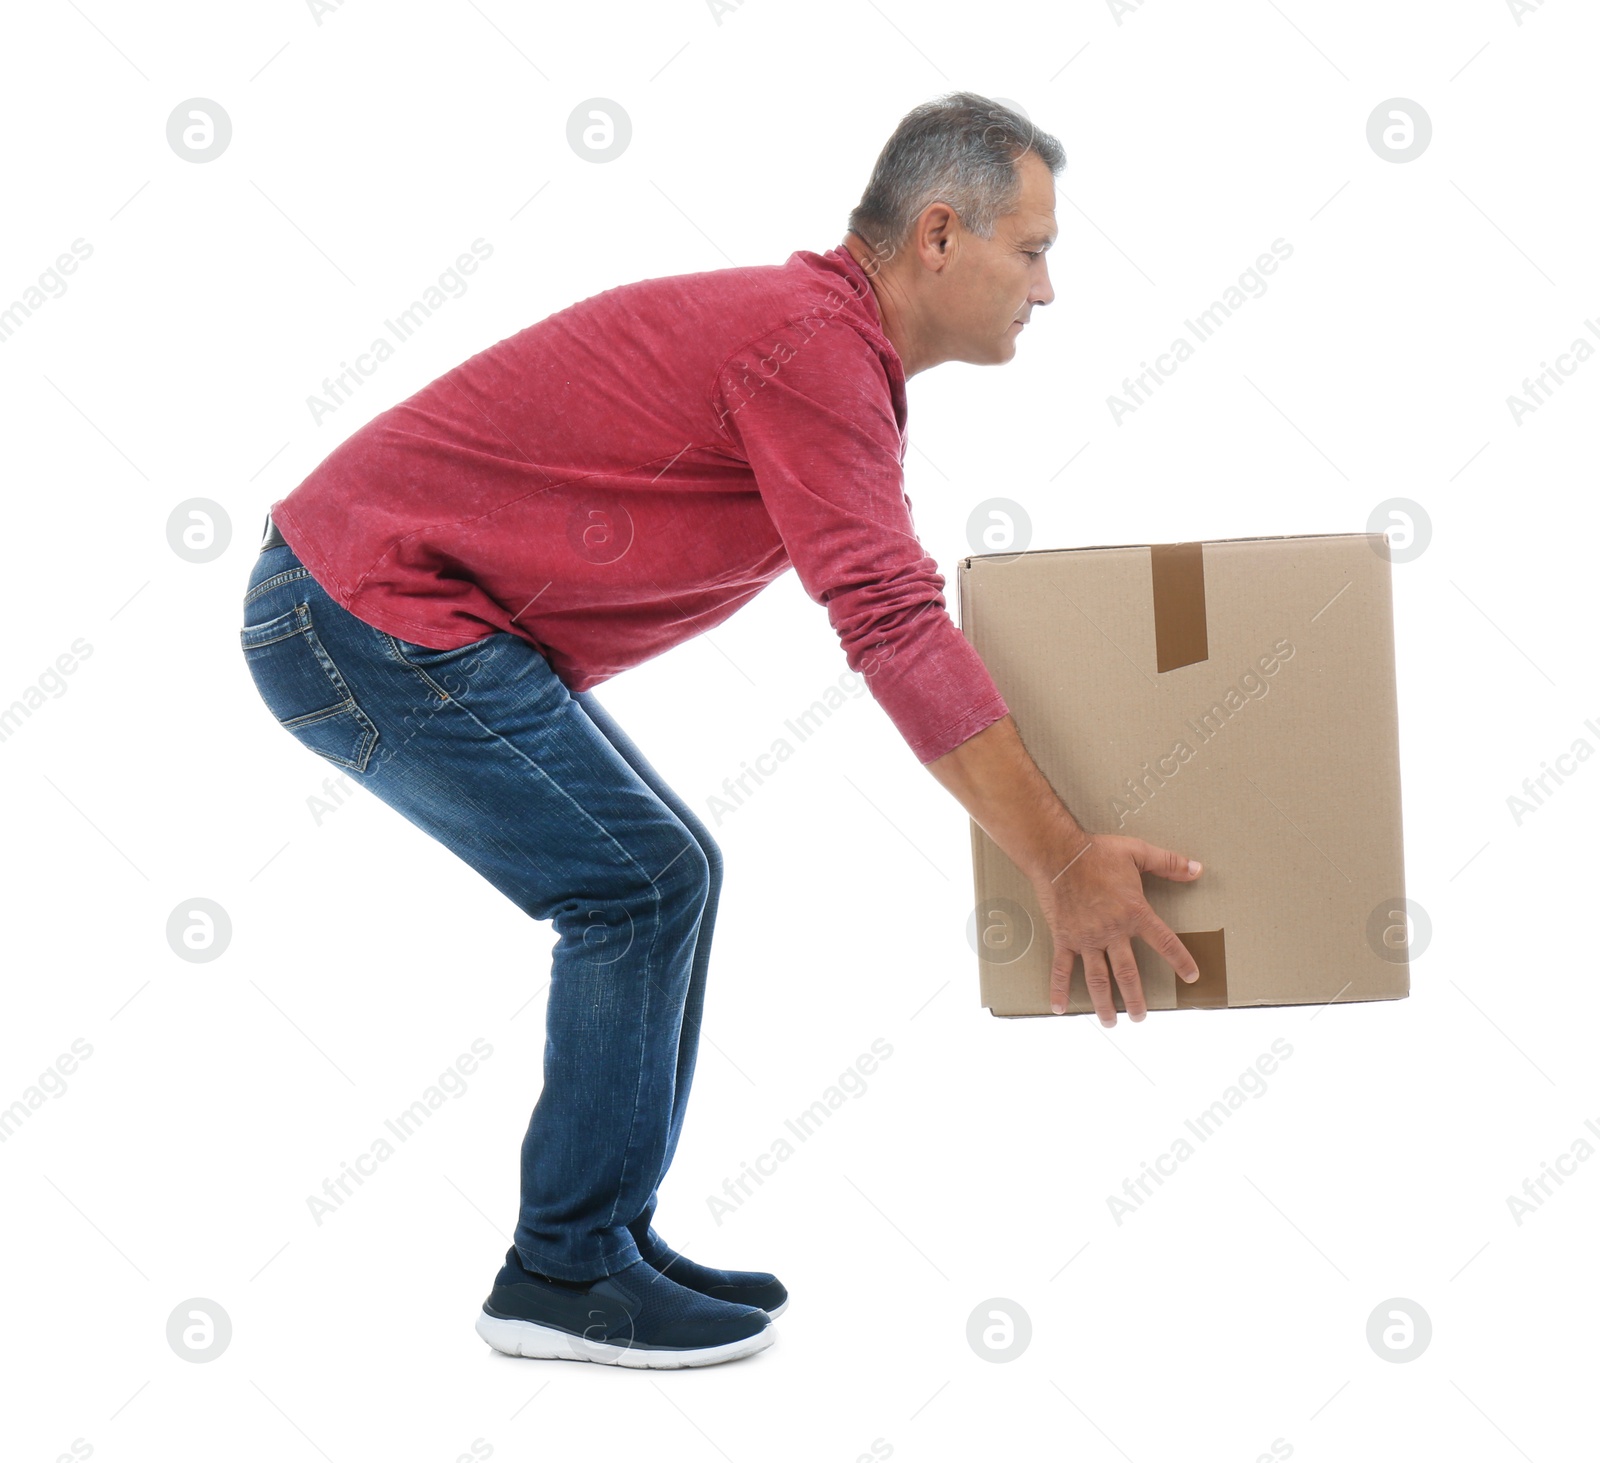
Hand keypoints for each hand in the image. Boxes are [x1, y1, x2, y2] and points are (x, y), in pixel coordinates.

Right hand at [1030, 834, 1203, 1025]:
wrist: (1058, 853)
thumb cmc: (1098, 852)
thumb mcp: (1138, 852)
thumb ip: (1170, 863)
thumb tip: (1198, 869)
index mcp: (1134, 913)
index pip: (1164, 943)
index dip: (1180, 961)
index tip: (1191, 977)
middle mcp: (1112, 932)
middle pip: (1128, 973)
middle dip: (1136, 998)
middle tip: (1141, 1017)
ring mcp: (1087, 938)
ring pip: (1098, 978)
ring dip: (1105, 1003)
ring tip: (1111, 1022)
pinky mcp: (1065, 938)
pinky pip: (1061, 968)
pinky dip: (1059, 989)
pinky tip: (1059, 1008)